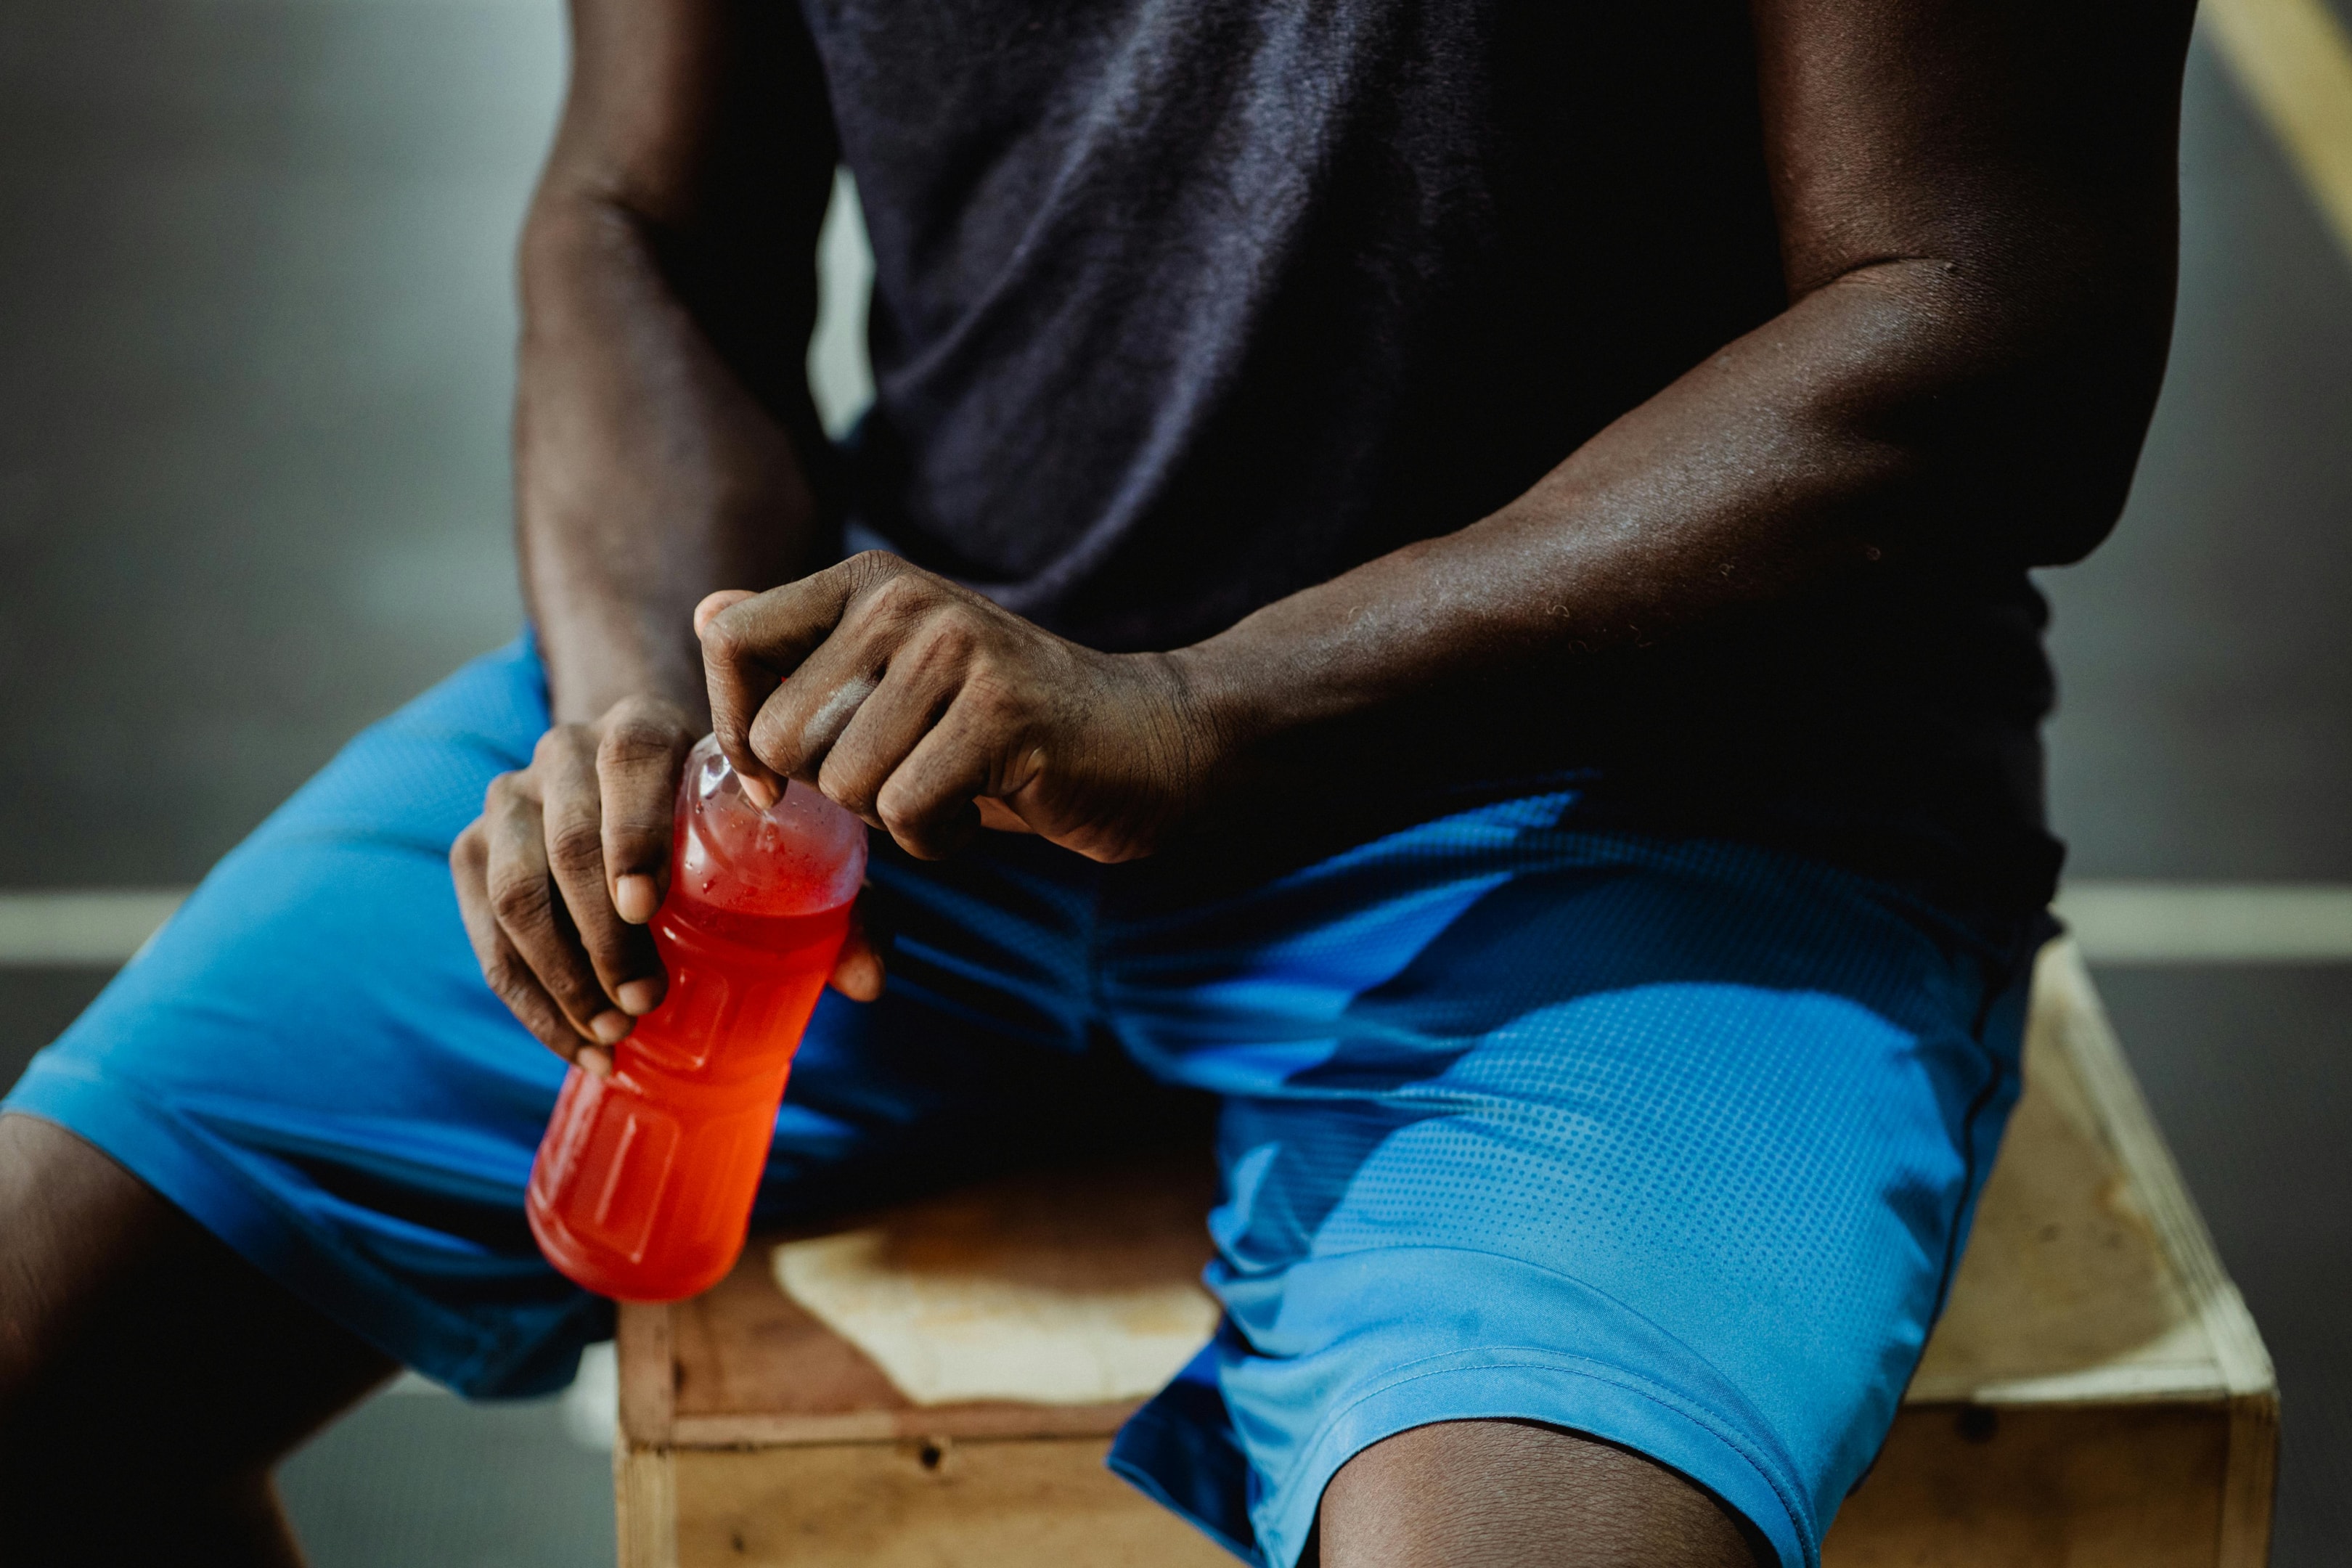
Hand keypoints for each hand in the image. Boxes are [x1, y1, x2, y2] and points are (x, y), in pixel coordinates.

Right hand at [450, 693, 887, 1072]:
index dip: (631, 832)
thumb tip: (868, 983)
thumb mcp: (789, 840)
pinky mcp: (476, 850)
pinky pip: (484, 933)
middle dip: (599, 933)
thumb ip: (843, 901)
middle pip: (563, 838)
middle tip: (645, 1002)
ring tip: (615, 1035)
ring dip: (560, 973)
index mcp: (644, 728)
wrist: (640, 788)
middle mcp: (566, 750)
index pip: (627, 761)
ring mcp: (511, 799)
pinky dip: (530, 1000)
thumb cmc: (731, 821)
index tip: (647, 909)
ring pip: (512, 889)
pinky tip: (578, 1047)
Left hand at [695, 553, 1223, 862]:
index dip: (737, 724)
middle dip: (836, 790)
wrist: (1155, 739)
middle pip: (786, 734)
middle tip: (908, 774)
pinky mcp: (1002, 716)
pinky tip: (986, 804)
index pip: (733, 640)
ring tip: (957, 783)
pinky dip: (941, 837)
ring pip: (848, 784)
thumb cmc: (1010, 726)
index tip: (777, 774)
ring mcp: (957, 652)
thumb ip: (807, 652)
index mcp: (869, 583)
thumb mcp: (900, 677)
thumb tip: (706, 613)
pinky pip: (910, 813)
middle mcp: (906, 600)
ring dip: (896, 816)